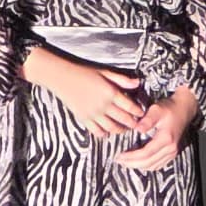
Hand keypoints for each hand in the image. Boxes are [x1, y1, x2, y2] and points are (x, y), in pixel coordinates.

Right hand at [21, 48, 144, 137]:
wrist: (63, 78)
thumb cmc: (84, 72)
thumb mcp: (105, 72)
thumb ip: (122, 79)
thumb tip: (137, 83)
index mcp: (110, 92)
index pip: (130, 106)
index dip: (138, 112)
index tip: (142, 114)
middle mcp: (103, 105)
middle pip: (123, 119)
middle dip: (133, 123)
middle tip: (137, 124)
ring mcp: (94, 114)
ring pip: (112, 128)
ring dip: (121, 130)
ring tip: (124, 129)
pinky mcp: (84, 119)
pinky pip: (97, 131)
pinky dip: (104, 134)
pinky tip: (108, 132)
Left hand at [114, 86, 198, 171]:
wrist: (184, 109)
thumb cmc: (169, 108)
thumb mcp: (157, 110)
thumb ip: (147, 120)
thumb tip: (137, 129)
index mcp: (166, 139)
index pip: (146, 154)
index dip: (131, 157)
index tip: (119, 156)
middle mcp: (170, 149)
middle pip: (148, 163)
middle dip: (132, 164)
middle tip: (119, 161)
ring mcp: (172, 152)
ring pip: (153, 166)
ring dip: (138, 166)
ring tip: (126, 162)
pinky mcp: (172, 153)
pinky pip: (158, 165)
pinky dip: (147, 166)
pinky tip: (138, 162)